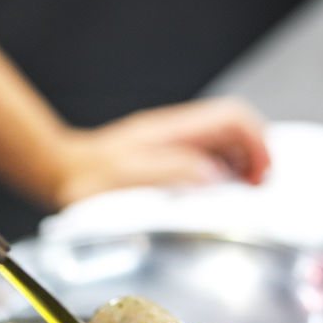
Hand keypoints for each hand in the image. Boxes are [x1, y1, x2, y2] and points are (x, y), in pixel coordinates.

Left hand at [49, 97, 270, 206]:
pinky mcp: (171, 163)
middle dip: (255, 159)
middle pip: (237, 132)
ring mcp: (177, 147)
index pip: (233, 118)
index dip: (257, 143)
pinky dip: (222, 181)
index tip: (259, 176)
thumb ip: (173, 172)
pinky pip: (209, 165)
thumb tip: (212, 176)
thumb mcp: (129, 176)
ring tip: (238, 200)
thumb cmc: (90, 178)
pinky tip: (214, 203)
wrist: (63, 175)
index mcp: (175, 131)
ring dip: (240, 171)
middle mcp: (180, 134)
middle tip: (255, 191)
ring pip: (226, 149)